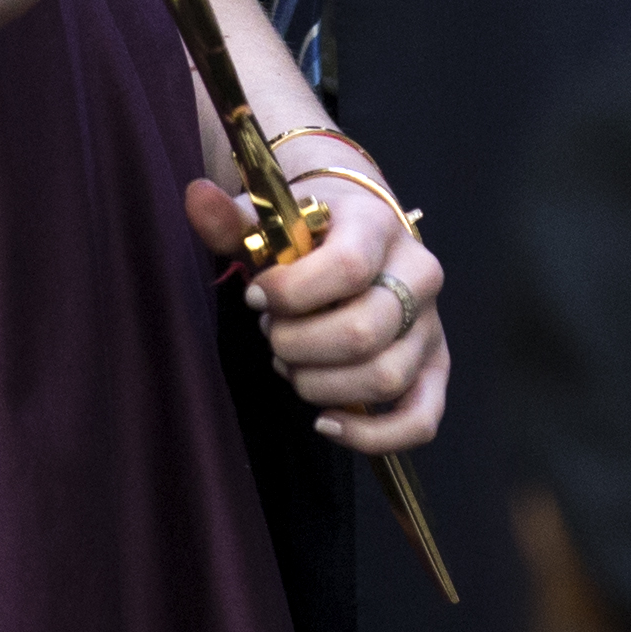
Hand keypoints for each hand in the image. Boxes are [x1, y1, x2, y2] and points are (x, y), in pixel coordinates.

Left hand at [186, 152, 447, 454]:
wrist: (355, 234)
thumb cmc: (306, 235)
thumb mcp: (270, 220)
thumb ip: (232, 218)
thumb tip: (196, 196)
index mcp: (378, 227)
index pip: (347, 269)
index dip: (290, 294)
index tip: (256, 297)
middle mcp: (418, 275)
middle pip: (364, 331)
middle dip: (298, 345)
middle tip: (272, 334)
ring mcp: (431, 326)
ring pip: (385, 377)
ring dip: (320, 384)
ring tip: (292, 363)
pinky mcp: (434, 369)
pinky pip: (420, 419)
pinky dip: (371, 435)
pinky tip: (326, 423)